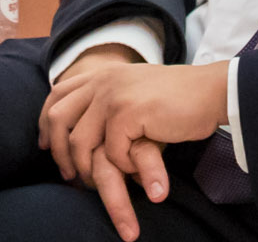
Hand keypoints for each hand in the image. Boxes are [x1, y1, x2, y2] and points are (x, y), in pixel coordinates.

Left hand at [42, 55, 230, 240]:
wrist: (211, 92)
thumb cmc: (178, 99)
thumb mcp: (135, 92)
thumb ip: (109, 101)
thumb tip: (81, 132)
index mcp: (103, 73)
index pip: (57, 94)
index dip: (46, 122)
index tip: (46, 146)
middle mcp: (103, 80)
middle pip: (58, 118)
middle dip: (58, 153)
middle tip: (70, 176)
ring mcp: (114, 95)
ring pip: (80, 142)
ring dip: (89, 169)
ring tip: (100, 185)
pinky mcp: (128, 112)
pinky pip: (111, 152)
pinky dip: (123, 166)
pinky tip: (139, 167)